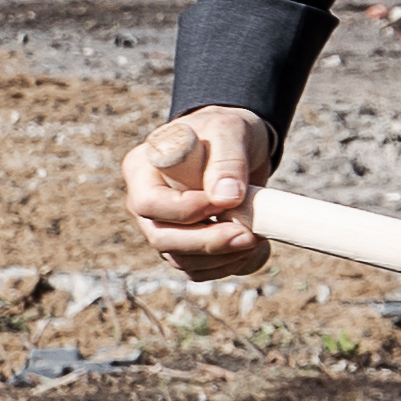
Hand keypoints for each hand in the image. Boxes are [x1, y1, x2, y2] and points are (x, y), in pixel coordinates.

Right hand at [126, 106, 273, 275]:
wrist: (237, 145)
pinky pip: (201, 269)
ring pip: (182, 260)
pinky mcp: (187, 245)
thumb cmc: (225, 132)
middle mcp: (146, 204)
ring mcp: (164, 227)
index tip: (227, 202)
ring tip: (259, 237)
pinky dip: (231, 266)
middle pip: (162, 239)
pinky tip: (257, 250)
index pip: (149, 204)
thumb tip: (226, 198)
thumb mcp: (229, 131)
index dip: (187, 210)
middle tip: (250, 235)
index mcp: (141, 171)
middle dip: (208, 243)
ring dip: (223, 258)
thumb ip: (227, 160)